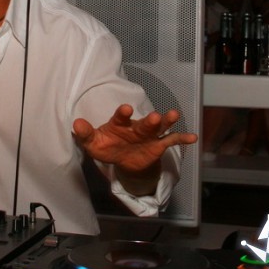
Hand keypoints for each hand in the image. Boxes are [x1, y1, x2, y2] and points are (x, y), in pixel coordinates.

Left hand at [72, 104, 196, 173]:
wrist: (121, 160)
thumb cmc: (106, 146)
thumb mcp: (93, 143)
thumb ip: (85, 134)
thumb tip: (76, 124)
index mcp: (119, 124)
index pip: (121, 117)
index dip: (124, 113)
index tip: (126, 108)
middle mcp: (136, 127)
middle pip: (143, 123)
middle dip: (149, 120)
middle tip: (154, 116)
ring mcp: (149, 135)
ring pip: (159, 127)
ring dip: (166, 121)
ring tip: (174, 115)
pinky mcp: (158, 145)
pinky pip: (171, 141)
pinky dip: (181, 138)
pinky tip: (192, 137)